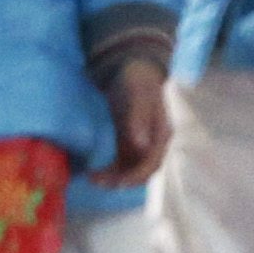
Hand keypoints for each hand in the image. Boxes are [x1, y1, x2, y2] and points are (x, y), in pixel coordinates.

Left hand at [98, 56, 171, 187]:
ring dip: (113, 178)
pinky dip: (109, 171)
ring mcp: (141, 145)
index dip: (136, 176)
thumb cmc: (137, 81)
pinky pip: (121, 164)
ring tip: (92, 178)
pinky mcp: (128, 143)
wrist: (132, 69)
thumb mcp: (138, 96)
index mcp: (161, 135)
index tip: (118, 182)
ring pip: (130, 170)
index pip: (152, 163)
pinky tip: (94, 172)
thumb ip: (139, 119)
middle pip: (141, 171)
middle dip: (121, 180)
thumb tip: (141, 145)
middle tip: (98, 181)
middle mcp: (153, 144)